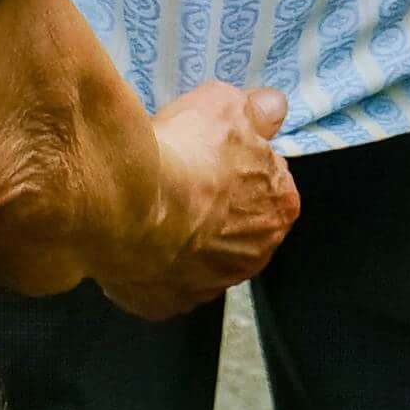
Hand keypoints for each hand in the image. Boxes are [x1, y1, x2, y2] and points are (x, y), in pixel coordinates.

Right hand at [99, 82, 298, 319]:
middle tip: (180, 180)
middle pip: (237, 226)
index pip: (270, 184)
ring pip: (198, 257)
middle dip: (214, 207)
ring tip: (150, 207)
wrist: (130, 203)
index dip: (239, 166)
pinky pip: (160, 280)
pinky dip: (148, 262)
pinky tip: (131, 237)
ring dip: (182, 237)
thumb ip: (255, 110)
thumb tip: (271, 108)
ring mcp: (208, 287)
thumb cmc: (187, 153)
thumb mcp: (225, 105)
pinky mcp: (165, 304)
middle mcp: (254, 257)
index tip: (211, 154)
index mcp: (280, 208)